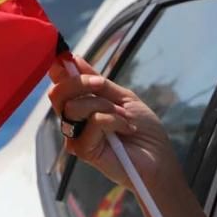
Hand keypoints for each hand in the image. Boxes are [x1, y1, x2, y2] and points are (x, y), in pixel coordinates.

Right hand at [48, 55, 177, 191]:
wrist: (158, 158)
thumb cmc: (144, 130)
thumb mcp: (123, 97)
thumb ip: (97, 81)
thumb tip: (74, 60)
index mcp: (82, 105)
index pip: (61, 85)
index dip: (59, 70)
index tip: (66, 58)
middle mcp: (75, 120)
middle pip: (58, 94)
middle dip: (80, 83)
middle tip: (101, 84)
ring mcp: (76, 135)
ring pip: (73, 107)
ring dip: (104, 106)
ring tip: (123, 117)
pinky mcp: (82, 149)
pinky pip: (92, 121)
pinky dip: (113, 120)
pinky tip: (125, 129)